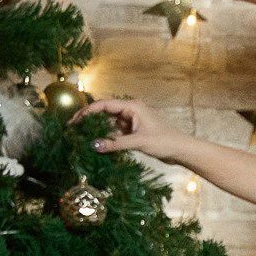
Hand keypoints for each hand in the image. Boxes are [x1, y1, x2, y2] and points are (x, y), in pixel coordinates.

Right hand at [80, 98, 194, 164]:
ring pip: (109, 123)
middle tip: (73, 129)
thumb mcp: (139, 142)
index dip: (86, 112)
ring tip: (82, 138)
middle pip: (104, 112)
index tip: (74, 122)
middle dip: (89, 120)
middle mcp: (131, 111)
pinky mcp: (135, 131)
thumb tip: (94, 145)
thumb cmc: (165, 142)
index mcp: (132, 106)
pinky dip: (108, 137)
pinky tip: (98, 144)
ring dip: (98, 130)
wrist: (183, 150)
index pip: (103, 105)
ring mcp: (132, 121)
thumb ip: (116, 144)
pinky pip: (116, 132)